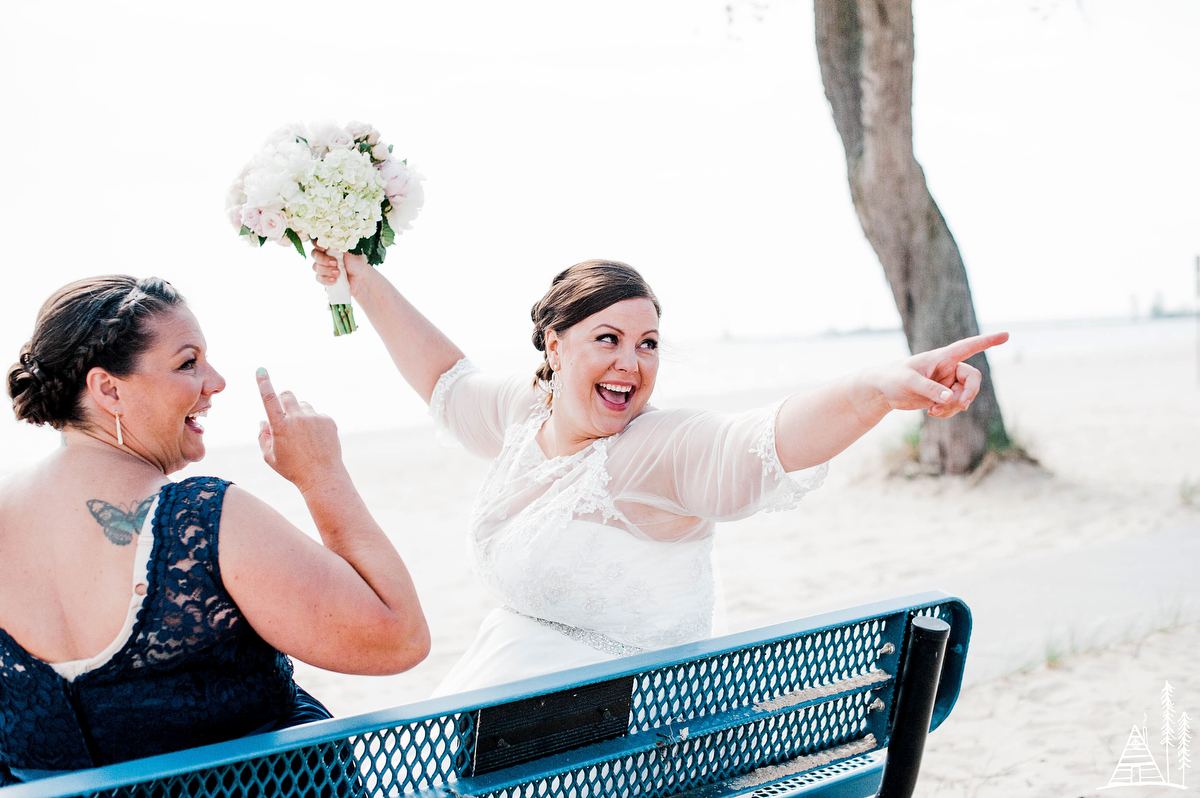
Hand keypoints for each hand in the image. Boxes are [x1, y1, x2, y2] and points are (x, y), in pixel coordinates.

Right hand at [256, 368, 346, 491]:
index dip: (263, 383)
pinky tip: (315, 439)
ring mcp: (315, 418)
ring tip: (302, 434)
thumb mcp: (270, 456)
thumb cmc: (292, 468)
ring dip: (299, 413)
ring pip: (303, 405)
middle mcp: (298, 418)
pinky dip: (313, 422)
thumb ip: (263, 436)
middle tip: (284, 412)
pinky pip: (316, 414)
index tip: (260, 370)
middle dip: (283, 400)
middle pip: (287, 395)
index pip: (269, 399)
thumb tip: (263, 420)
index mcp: (280, 426)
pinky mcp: (328, 420)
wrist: (322, 477)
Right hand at [312, 246, 371, 296]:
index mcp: (331, 245)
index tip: (323, 248)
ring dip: (326, 270)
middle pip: (314, 254)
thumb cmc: (357, 262)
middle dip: (324, 259)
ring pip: (315, 266)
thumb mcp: (350, 250)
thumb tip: (331, 237)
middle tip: (335, 263)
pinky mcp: (324, 277)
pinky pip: (318, 278)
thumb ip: (339, 243)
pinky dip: (326, 279)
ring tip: (338, 273)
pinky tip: (334, 280)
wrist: (361, 278)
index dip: (316, 243)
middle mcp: (325, 254)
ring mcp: (323, 266)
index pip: (317, 240)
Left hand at [872, 332, 1008, 418]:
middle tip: (960, 405)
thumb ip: (929, 389)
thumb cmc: (893, 379)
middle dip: (969, 394)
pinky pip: (955, 405)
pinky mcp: (943, 395)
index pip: (969, 346)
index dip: (988, 341)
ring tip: (934, 412)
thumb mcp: (909, 383)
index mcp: (942, 357)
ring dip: (954, 406)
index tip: (1007, 334)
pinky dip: (948, 412)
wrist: (883, 391)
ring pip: (965, 396)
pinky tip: (932, 413)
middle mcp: (948, 368)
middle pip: (973, 379)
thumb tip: (950, 398)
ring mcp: (947, 382)